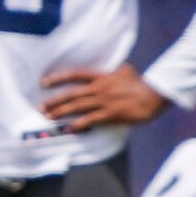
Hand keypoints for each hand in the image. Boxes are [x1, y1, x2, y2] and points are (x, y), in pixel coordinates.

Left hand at [39, 63, 166, 131]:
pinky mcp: (111, 114)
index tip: (44, 82)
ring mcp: (104, 101)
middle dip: (55, 100)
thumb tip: (114, 68)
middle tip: (41, 107)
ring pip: (78, 107)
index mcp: (102, 76)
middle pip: (72, 93)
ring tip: (49, 117)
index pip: (75, 74)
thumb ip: (115, 69)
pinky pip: (91, 120)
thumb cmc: (142, 83)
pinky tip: (69, 129)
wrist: (154, 95)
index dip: (58, 78)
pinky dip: (78, 125)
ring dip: (62, 112)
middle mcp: (100, 88)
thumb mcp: (126, 70)